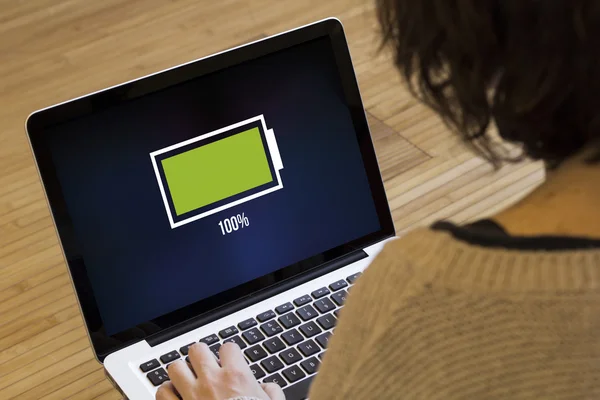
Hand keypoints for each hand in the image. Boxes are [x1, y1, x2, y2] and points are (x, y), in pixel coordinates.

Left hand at [156, 342, 284, 399]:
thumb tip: (268, 388)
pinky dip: (167, 392)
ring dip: (181, 372)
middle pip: (197, 350)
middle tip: (205, 366)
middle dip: (200, 357)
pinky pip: (163, 392)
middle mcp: (212, 381)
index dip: (229, 354)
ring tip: (187, 379)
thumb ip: (271, 392)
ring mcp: (192, 395)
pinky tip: (175, 396)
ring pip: (175, 367)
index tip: (229, 362)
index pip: (228, 347)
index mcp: (236, 377)